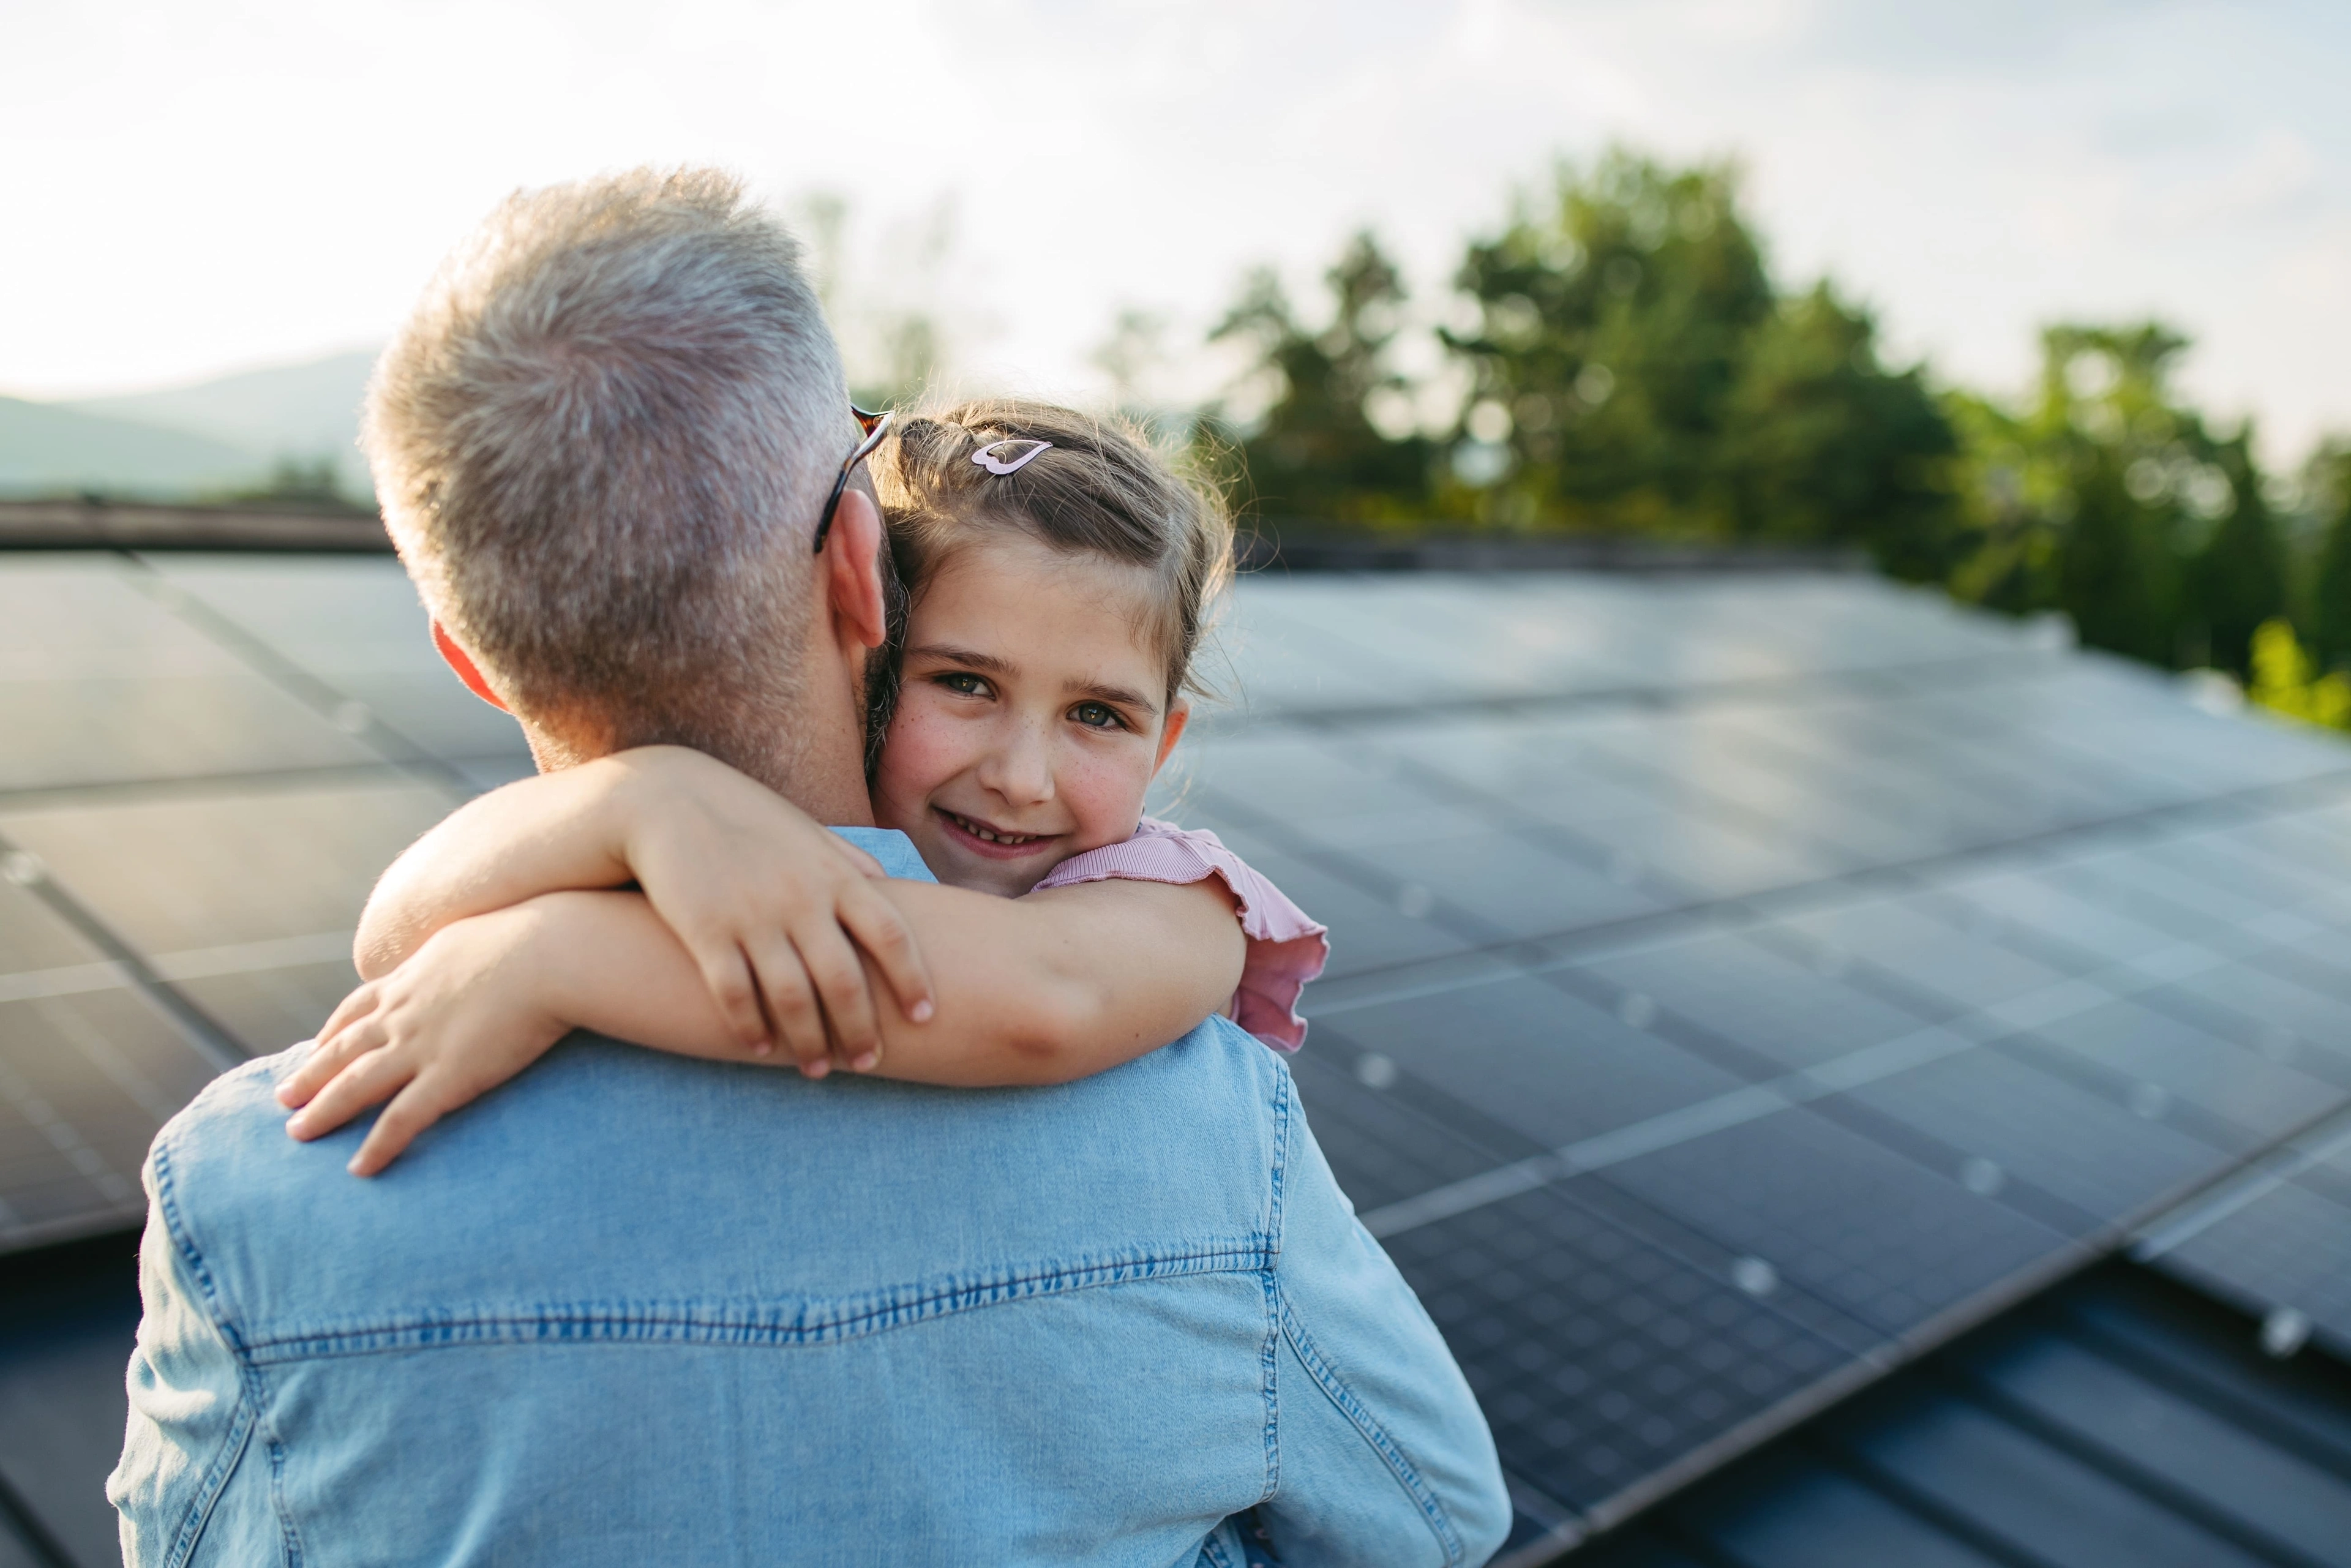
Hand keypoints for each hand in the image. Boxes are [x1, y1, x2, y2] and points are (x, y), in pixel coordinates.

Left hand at [277, 905, 572, 1174]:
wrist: (550, 951)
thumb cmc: (529, 934)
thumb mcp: (476, 931)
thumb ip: (458, 949)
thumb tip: (464, 948)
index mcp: (413, 977)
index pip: (359, 1007)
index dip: (332, 1031)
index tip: (314, 1048)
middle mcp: (405, 1013)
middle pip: (344, 1049)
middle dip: (311, 1074)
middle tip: (283, 1096)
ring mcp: (421, 1046)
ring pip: (357, 1085)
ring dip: (324, 1110)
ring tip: (297, 1132)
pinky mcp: (449, 1077)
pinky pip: (402, 1119)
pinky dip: (377, 1146)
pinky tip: (359, 1169)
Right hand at [610, 748, 932, 1075]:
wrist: (665, 799)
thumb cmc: (747, 820)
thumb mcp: (808, 832)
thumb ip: (851, 862)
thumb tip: (893, 888)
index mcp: (834, 875)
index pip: (891, 934)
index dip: (913, 979)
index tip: (925, 1016)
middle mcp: (800, 898)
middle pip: (844, 979)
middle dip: (861, 1030)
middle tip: (868, 1062)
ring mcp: (751, 916)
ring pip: (792, 997)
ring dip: (809, 1042)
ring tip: (817, 1070)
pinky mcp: (705, 931)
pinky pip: (734, 993)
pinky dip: (750, 1027)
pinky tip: (760, 1048)